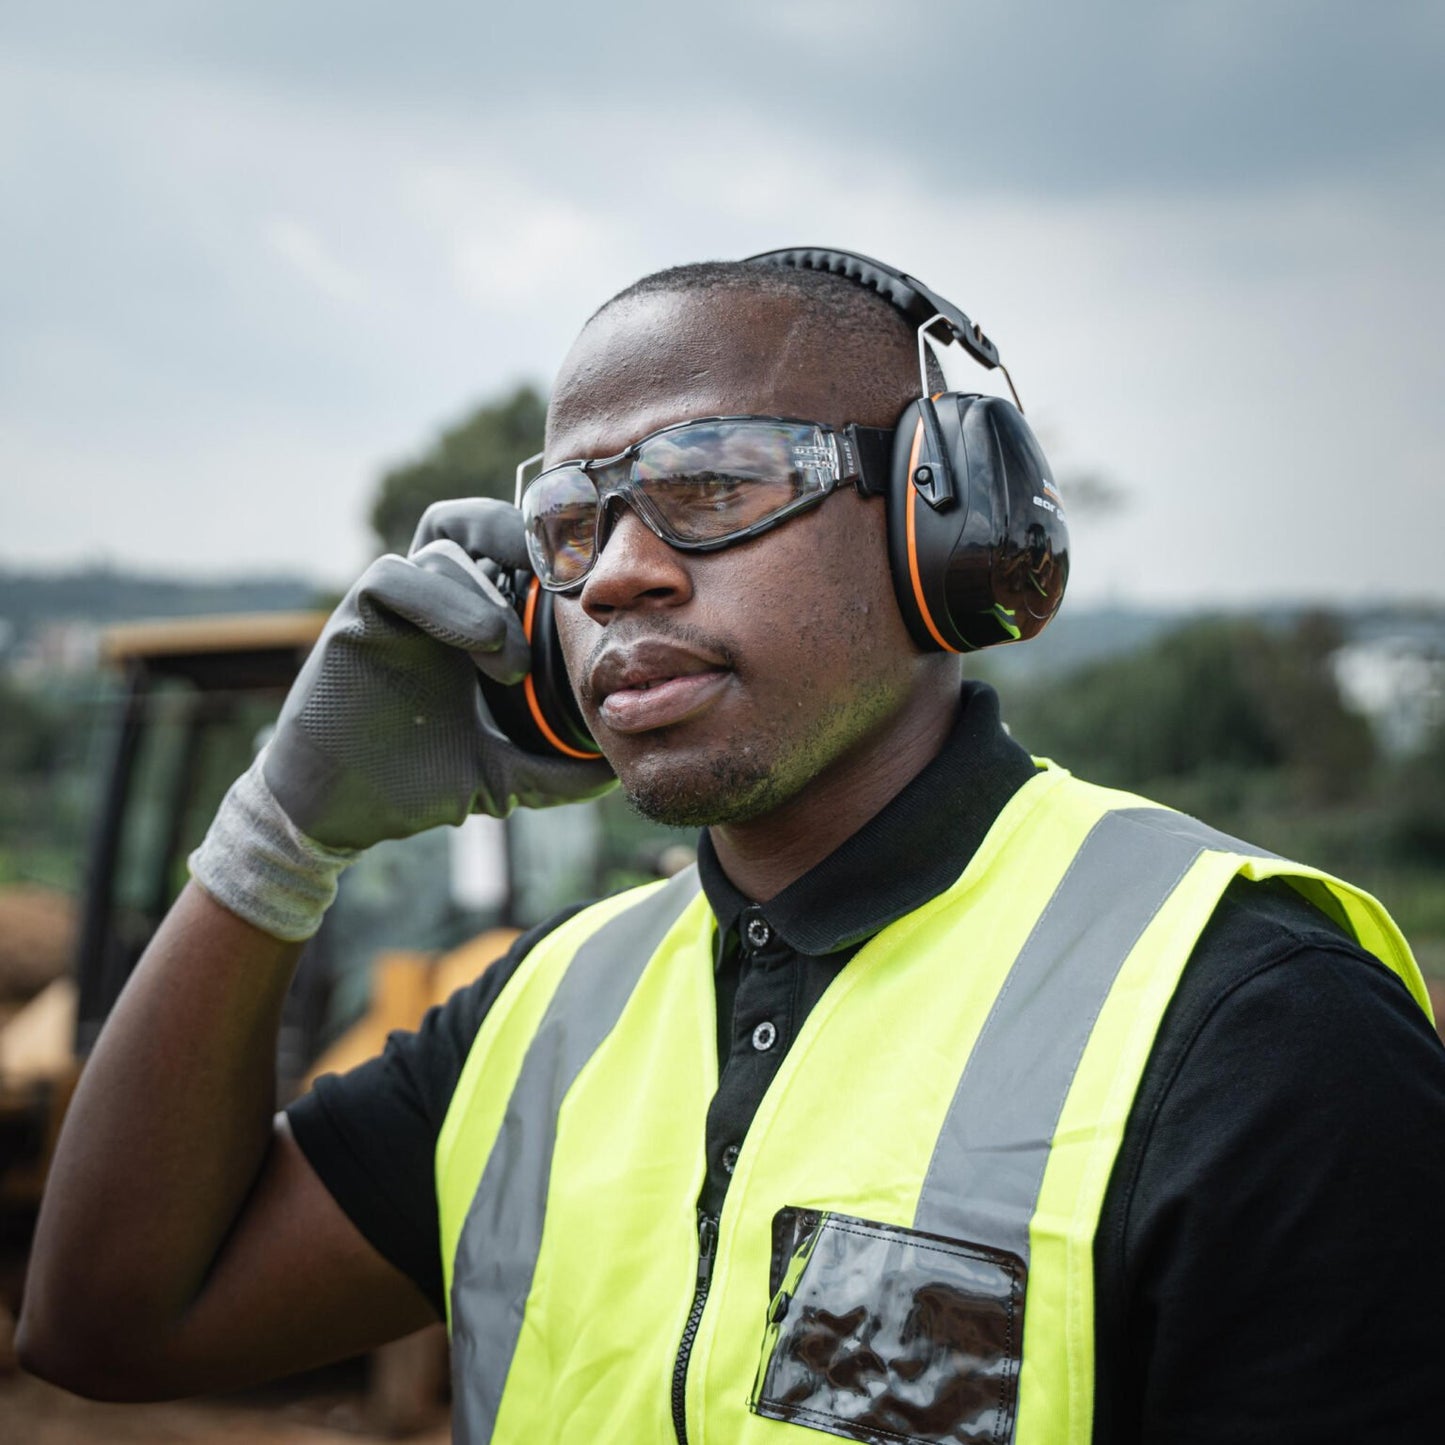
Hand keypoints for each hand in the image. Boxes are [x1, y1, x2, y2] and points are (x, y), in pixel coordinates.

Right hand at [262, 499, 613, 850]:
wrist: (340, 817)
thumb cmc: (413, 787)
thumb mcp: (502, 778)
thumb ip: (556, 773)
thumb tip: (615, 773)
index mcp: (467, 626)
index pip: (504, 550)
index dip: (545, 547)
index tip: (592, 585)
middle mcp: (431, 606)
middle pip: (474, 524)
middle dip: (524, 544)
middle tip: (564, 591)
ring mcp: (392, 610)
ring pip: (444, 552)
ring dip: (489, 600)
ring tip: (511, 667)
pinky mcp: (354, 619)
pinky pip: (395, 577)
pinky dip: (444, 602)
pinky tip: (482, 649)